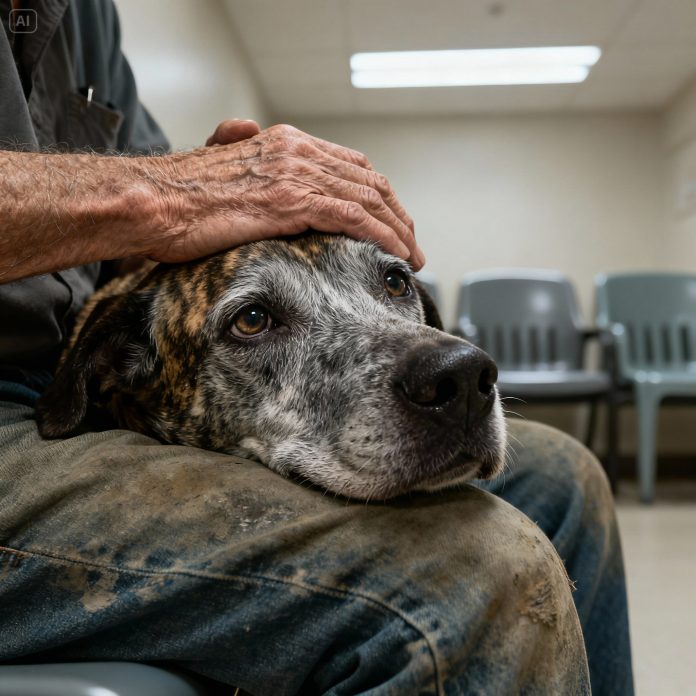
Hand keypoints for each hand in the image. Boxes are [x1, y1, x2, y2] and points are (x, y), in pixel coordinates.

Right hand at [149, 123, 423, 268]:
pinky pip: (353, 217)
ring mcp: (297, 175)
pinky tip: (393, 254)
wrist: (152, 201)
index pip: (351, 166)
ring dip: (398, 230)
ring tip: (410, 256)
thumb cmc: (178, 194)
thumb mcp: (214, 161)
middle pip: (370, 181)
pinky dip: (381, 235)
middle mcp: (297, 151)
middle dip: (397, 215)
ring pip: (370, 199)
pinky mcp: (293, 202)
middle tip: (410, 243)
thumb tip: (241, 130)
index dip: (379, 195)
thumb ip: (235, 144)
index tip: (391, 221)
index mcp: (285, 142)